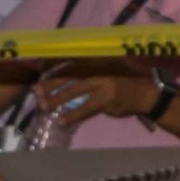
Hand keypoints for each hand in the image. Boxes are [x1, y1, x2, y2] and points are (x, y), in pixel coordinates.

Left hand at [33, 58, 155, 130]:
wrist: (145, 93)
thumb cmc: (121, 81)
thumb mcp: (105, 70)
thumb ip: (86, 72)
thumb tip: (59, 79)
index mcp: (96, 60)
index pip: (70, 62)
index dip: (52, 66)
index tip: (36, 69)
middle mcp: (98, 68)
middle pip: (69, 76)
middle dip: (50, 84)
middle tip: (35, 91)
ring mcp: (103, 83)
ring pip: (75, 91)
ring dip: (57, 100)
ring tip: (44, 107)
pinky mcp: (107, 99)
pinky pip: (86, 108)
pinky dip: (73, 115)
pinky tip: (62, 120)